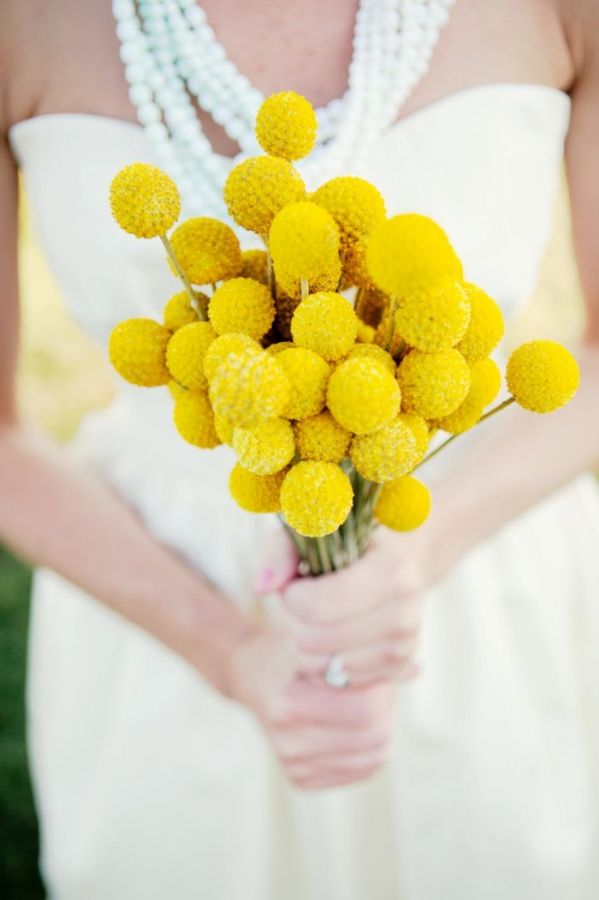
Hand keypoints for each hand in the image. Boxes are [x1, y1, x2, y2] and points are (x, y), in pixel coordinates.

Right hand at [226, 624, 395, 789]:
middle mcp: (288, 741)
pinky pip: (360, 772)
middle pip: (374, 737)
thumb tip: (415, 669)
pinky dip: (369, 749)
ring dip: (382, 728)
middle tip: (382, 686)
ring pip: (373, 758)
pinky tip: (355, 725)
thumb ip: (365, 655)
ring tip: (370, 702)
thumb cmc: (292, 649)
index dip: (385, 688)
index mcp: (289, 705)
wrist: (250, 672)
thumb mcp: (321, 640)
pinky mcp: (299, 778)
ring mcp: (292, 763)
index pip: (366, 710)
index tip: (380, 669)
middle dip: (388, 708)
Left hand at [256, 527, 429, 686]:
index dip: (291, 598)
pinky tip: (328, 638)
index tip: (295, 584)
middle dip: (294, 622)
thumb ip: (281, 552)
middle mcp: (406, 612)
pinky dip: (321, 665)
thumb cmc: (343, 545)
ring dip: (304, 646)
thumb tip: (263, 587)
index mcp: (392, 570)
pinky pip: (337, 682)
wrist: (390, 565)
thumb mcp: (310, 532)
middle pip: (316, 640)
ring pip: (323, 666)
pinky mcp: (396, 670)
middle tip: (301, 603)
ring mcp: (404, 646)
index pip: (317, 606)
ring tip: (315, 618)